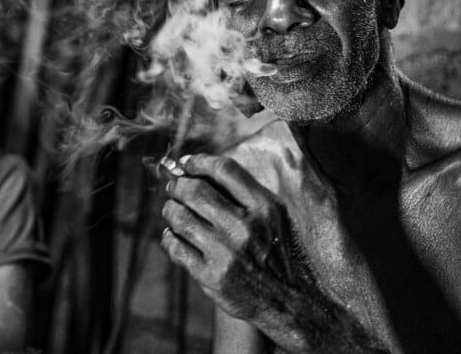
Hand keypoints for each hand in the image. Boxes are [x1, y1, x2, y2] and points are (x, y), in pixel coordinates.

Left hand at [160, 154, 304, 321]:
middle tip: (174, 187)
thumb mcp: (274, 215)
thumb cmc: (278, 251)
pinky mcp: (212, 276)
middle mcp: (244, 227)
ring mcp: (226, 252)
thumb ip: (244, 192)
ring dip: (170, 209)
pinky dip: (169, 237)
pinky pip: (176, 248)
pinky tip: (173, 236)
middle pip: (195, 190)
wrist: (291, 299)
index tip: (187, 164)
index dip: (199, 162)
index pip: (224, 170)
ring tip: (172, 210)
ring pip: (180, 218)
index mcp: (263, 207)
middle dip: (178, 185)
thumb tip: (200, 170)